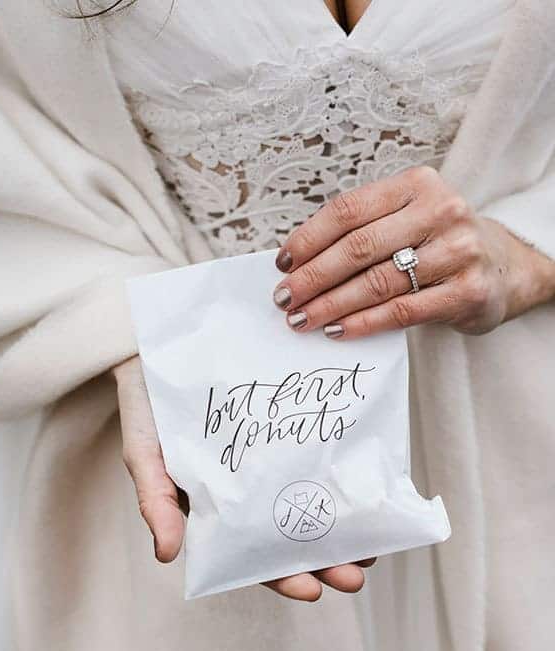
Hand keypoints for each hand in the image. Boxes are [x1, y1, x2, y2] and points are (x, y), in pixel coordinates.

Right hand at [113, 356, 372, 600]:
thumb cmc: (147, 407)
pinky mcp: (288, 431)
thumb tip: (166, 556)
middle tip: (355, 575)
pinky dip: (342, 477)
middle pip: (291, 539)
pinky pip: (319, 458)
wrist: (159, 347)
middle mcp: (249, 493)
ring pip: (312, 503)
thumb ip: (156, 501)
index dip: (281, 576)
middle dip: (324, 562)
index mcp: (216, 510)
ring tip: (372, 545)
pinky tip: (366, 489)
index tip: (311, 589)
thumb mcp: (143, 454)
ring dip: (343, 530)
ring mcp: (272, 462)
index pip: (251, 556)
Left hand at [273, 166, 554, 337]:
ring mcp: (458, 251)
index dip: (309, 238)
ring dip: (331, 304)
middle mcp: (441, 211)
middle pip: (359, 247)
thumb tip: (297, 264)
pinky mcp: (468, 291)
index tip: (282, 264)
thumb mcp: (407, 219)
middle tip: (285, 298)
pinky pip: (402, 311)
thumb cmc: (437, 243)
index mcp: (416, 185)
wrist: (503, 267)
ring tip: (302, 319)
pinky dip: (363, 323)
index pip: (349, 210)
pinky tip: (337, 330)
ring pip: (378, 282)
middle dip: (313, 276)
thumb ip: (363, 231)